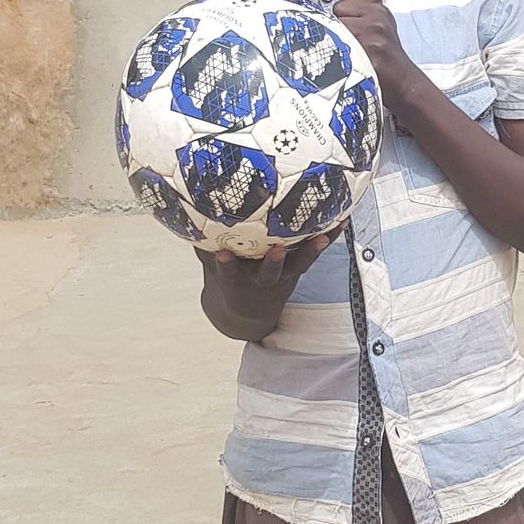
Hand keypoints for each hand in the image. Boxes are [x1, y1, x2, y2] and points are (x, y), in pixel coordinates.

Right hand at [207, 232, 333, 302]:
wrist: (248, 313)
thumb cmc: (227, 279)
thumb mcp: (211, 266)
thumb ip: (201, 243)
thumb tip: (181, 209)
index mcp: (236, 280)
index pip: (228, 273)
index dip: (226, 266)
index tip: (222, 256)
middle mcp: (261, 280)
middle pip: (268, 273)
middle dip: (272, 263)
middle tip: (276, 251)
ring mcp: (283, 275)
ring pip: (299, 264)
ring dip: (311, 251)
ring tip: (323, 238)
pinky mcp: (298, 268)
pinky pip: (314, 252)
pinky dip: (328, 237)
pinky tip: (342, 221)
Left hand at [330, 0, 424, 110]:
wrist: (403, 82)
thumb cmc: (387, 51)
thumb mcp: (382, 16)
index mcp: (377, 10)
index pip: (342, 7)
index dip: (343, 21)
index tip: (356, 28)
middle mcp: (376, 19)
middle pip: (334, 18)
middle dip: (338, 30)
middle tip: (355, 45)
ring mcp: (373, 36)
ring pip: (335, 31)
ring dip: (338, 44)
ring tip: (354, 54)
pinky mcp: (368, 53)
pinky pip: (340, 47)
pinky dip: (340, 57)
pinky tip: (353, 62)